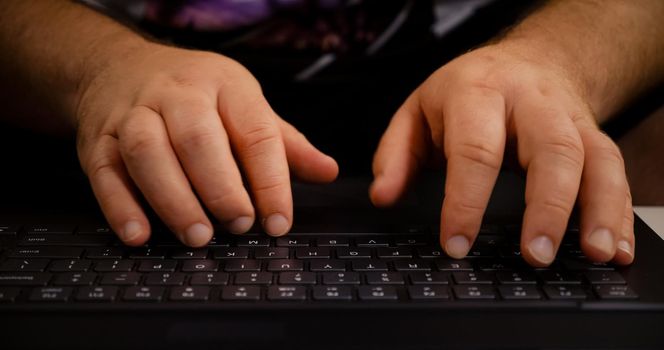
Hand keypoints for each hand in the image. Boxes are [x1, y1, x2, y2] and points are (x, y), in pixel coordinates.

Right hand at [76, 43, 337, 245]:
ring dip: (174, 199)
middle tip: (238, 225)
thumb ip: (285, 144)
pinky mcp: (98, 138)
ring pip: (148, 152)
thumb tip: (327, 171)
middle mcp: (177, 94)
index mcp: (225, 85)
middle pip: (198, 138)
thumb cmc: (196, 95)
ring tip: (198, 235)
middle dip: (221, 187)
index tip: (278, 221)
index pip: (255, 132)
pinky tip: (140, 234)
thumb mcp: (245, 106)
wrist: (120, 68)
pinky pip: (105, 171)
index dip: (270, 181)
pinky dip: (120, 206)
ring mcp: (133, 113)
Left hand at [370, 43, 633, 266]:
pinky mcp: (594, 135)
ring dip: (598, 210)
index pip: (475, 150)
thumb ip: (395, 154)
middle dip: (547, 206)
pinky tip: (615, 247)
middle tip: (535, 255)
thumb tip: (383, 196)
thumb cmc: (467, 90)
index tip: (456, 243)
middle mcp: (531, 103)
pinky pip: (616, 172)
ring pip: (595, 159)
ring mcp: (569, 118)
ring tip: (593, 253)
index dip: (465, 201)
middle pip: (551, 149)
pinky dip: (619, 212)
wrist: (527, 60)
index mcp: (478, 93)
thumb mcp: (418, 110)